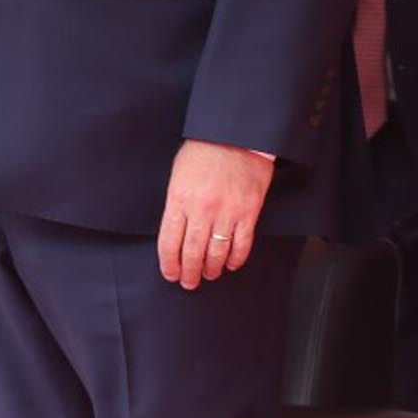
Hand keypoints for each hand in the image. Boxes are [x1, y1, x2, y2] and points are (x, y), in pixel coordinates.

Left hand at [158, 139, 271, 289]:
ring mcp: (226, 213)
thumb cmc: (204, 151)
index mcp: (179, 199)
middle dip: (189, 273)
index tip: (170, 274)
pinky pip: (241, 245)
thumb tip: (175, 231)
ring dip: (210, 269)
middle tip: (188, 282)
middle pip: (191, 252)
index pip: (169, 242)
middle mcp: (201, 210)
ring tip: (208, 275)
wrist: (237, 135)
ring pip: (216, 253)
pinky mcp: (248, 213)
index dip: (169, 264)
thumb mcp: (178, 174)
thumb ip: (176, 203)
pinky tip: (229, 264)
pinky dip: (235, 259)